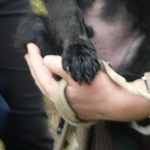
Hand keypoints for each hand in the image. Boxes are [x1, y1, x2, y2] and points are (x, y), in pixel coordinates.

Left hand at [24, 43, 149, 122]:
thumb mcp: (78, 73)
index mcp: (58, 95)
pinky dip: (53, 78)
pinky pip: (58, 88)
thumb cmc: (101, 88)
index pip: (40, 74)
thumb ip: (59, 66)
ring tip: (38, 60)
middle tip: (29, 52)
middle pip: (42, 81)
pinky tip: (54, 72)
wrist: (120, 104)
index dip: (34, 59)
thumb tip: (45, 60)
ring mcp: (68, 103)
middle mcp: (60, 101)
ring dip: (43, 72)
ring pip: (49, 86)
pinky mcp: (76, 103)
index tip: (30, 46)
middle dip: (35, 66)